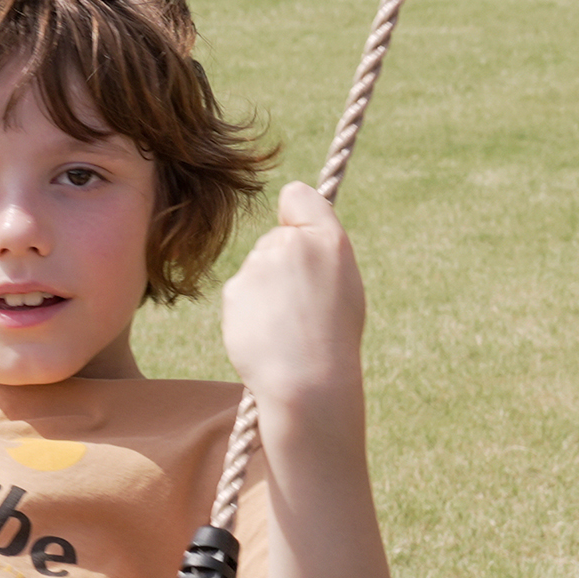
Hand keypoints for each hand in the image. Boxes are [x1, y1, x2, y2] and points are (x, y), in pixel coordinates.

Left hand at [220, 182, 365, 413]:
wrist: (306, 382)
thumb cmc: (332, 337)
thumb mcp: (344, 284)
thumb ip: (319, 248)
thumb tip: (291, 231)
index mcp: (328, 240)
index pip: (298, 196)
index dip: (295, 214)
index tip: (298, 234)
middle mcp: (292, 244)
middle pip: (275, 240)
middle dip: (281, 264)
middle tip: (301, 306)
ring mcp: (260, 266)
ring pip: (256, 269)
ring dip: (264, 291)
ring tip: (287, 326)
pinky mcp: (234, 289)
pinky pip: (240, 293)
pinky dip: (249, 311)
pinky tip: (267, 333)